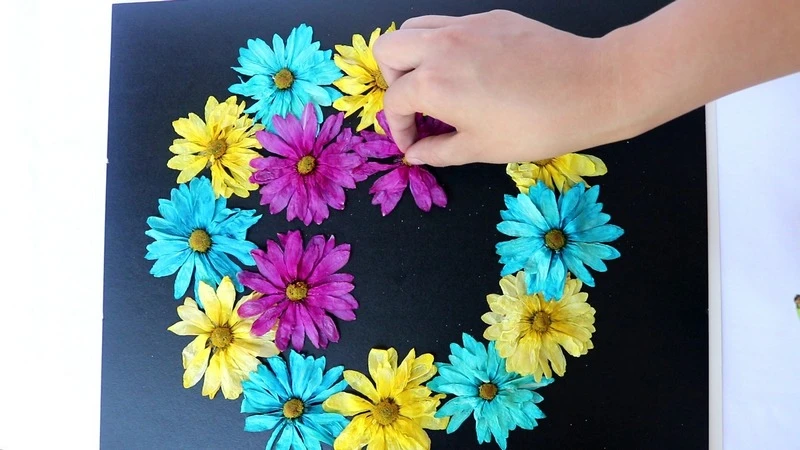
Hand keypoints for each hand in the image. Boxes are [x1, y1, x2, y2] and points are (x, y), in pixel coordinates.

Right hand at [373, 10, 628, 166]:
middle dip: (391, 79)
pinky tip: (468, 69)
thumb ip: (438, 151)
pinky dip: (443, 44)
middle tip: (414, 104)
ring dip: (412, 55)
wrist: (589, 89)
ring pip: (414, 27)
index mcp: (432, 83)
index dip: (398, 128)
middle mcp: (440, 46)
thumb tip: (417, 153)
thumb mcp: (480, 148)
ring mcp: (465, 26)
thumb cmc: (534, 127)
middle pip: (387, 49)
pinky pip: (449, 24)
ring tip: (434, 82)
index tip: (413, 142)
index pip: (394, 101)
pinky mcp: (490, 18)